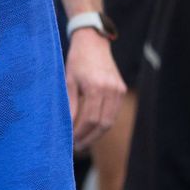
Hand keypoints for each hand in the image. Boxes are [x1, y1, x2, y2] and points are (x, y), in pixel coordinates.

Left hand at [65, 29, 124, 150]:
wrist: (93, 42)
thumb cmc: (77, 60)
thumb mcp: (68, 80)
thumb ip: (70, 104)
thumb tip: (67, 127)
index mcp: (96, 87)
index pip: (90, 119)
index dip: (80, 133)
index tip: (70, 141)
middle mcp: (111, 90)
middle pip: (102, 124)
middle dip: (89, 137)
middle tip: (76, 146)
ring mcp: (118, 90)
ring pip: (110, 121)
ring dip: (96, 133)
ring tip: (82, 140)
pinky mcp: (121, 89)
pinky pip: (112, 112)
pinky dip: (102, 123)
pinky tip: (91, 128)